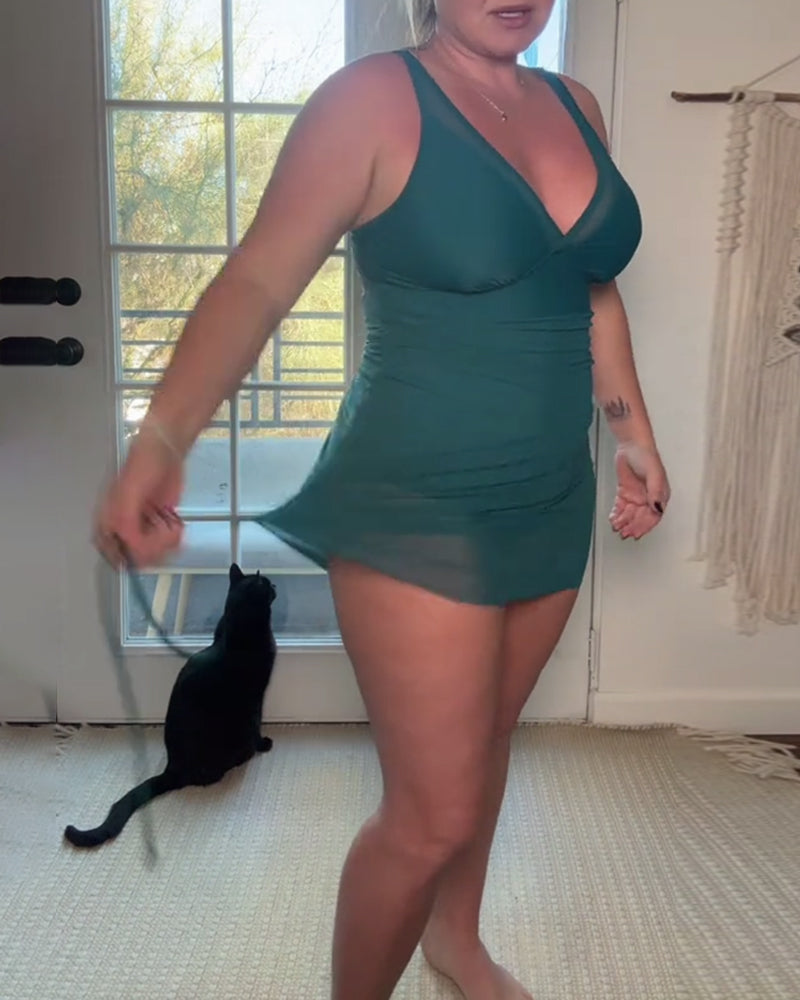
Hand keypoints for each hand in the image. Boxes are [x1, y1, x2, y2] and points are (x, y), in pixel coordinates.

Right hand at [93, 429, 184, 568]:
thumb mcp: (130, 493)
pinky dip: (173, 540)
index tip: (146, 547)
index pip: (113, 553)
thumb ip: (126, 521)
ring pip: (152, 554)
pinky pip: (165, 544)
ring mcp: (142, 527)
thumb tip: (131, 545)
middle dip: (152, 549)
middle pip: (135, 557)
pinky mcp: (160, 524)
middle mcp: (123, 528)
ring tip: (173, 527)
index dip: (129, 557)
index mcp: (108, 520)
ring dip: (165, 545)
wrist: (166, 450)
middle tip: (165, 532)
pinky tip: (177, 526)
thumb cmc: (143, 466)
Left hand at [609, 443, 669, 540]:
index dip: (645, 526)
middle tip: (624, 533)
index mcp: (659, 495)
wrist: (631, 444)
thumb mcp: (654, 474)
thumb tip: (657, 508)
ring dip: (624, 522)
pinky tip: (613, 519)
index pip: (653, 516)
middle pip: (641, 517)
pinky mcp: (625, 492)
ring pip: (630, 514)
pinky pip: (621, 507)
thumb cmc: (646, 456)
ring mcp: (636, 495)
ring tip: (616, 527)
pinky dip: (617, 514)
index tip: (637, 533)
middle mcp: (648, 497)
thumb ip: (655, 492)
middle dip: (633, 526)